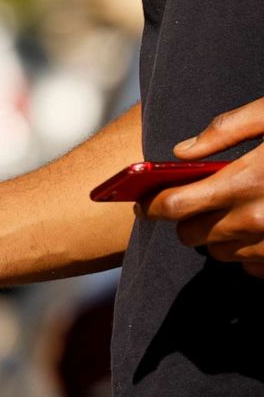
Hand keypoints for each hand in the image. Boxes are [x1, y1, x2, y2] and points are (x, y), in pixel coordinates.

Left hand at [140, 98, 263, 277]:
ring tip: (238, 208)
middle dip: (185, 218)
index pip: (175, 205)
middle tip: (195, 200)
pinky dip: (249, 250)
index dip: (152, 203)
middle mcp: (258, 220)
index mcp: (247, 180)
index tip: (144, 200)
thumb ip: (227, 129)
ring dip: (217, 234)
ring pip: (217, 252)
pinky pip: (250, 266)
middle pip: (190, 234)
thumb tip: (181, 152)